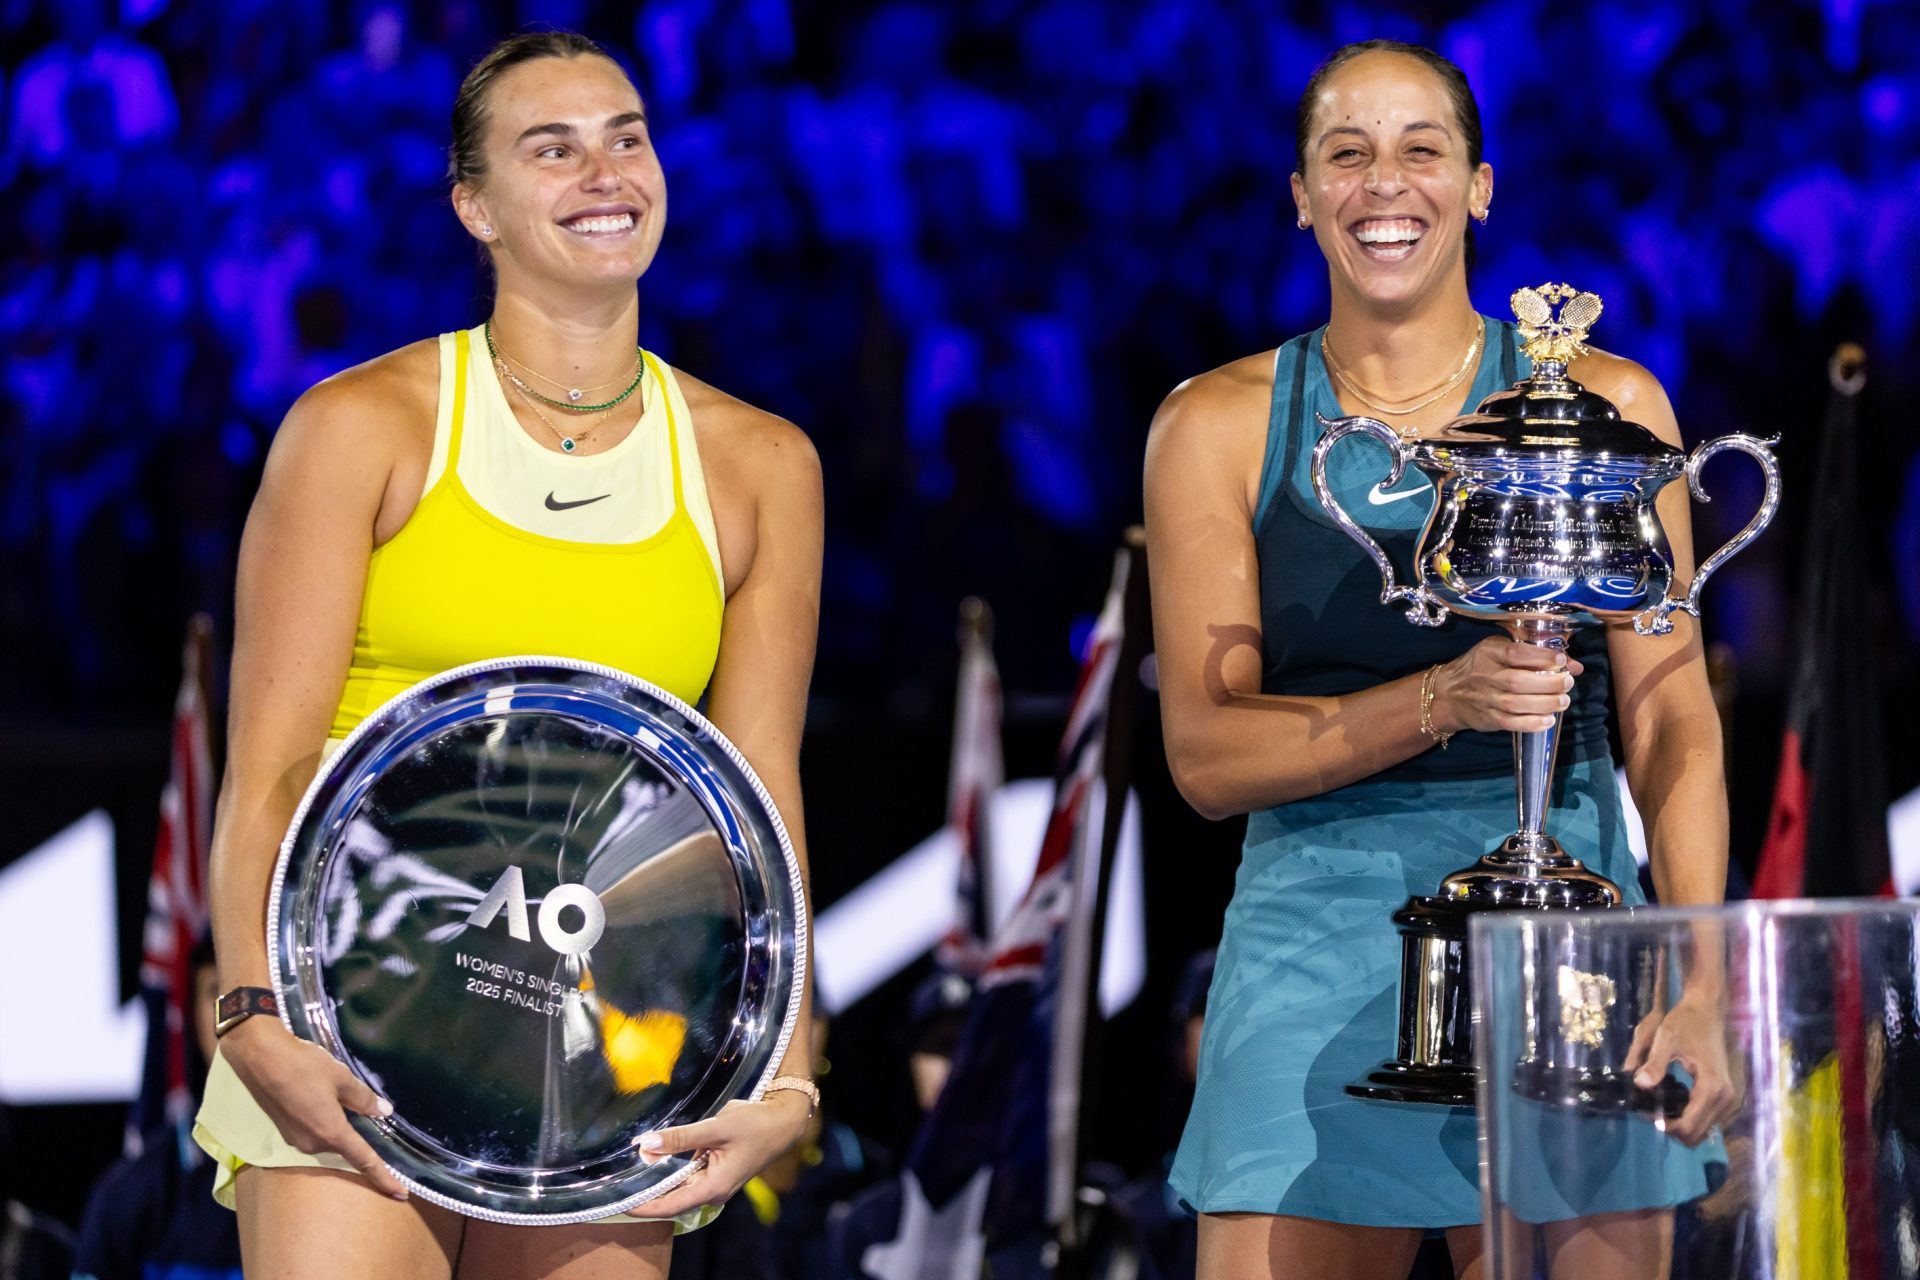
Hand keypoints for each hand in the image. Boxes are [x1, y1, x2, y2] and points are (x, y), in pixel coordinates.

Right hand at [219, 1015, 408, 1198]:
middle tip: (376, 1128)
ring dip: (339, 1126)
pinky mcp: (285, 1130)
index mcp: (330, 1133)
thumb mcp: (342, 1078)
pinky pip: (314, 1132)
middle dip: (358, 1140)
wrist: (261, 1059)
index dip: (384, 1177)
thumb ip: (363, 1099)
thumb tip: (383, 1112)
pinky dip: (325, 1123)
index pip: (364, 1161)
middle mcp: (312, 1144)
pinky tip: (325, 1101)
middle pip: (345, 1148)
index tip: (401, 1194)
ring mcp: (296, 1139)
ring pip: (329, 1138)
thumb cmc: (304, 1066)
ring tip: (342, 1102)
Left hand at [627, 1090, 812, 1218]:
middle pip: (670, 1199)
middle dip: (645, 1192)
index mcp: (713, 1187)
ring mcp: (714, 1182)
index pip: (669, 1206)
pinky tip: (656, 1156)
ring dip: (657, 1178)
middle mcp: (712, 1190)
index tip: (617, 1203)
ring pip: (678, 1185)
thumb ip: (681, 1137)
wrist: (783, 1121)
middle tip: (615, 1183)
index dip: (642, 1207)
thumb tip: (647, 1145)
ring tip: (628, 1170)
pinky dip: (671, 1168)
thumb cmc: (755, 1125)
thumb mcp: (716, 1128)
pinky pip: (687, 1174)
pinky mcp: (716, 1171)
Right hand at [1431, 638, 1583, 734]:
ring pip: (1516, 704)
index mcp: (1488, 652)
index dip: (1540, 657)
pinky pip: (1511, 723)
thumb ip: (1535, 655)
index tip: (1561, 661)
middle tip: (1567, 683)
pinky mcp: (1488, 718)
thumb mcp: (1500, 651)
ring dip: (1545, 703)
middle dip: (1548, 683)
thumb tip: (1574, 666)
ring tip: (1563, 701)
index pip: (1515, 653)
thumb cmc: (1480, 667)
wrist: (1448, 693)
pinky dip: (1532, 723)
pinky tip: (1548, 720)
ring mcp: (1485, 699)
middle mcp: (1485, 675)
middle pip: (1518, 681)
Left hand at [1623, 996, 1740, 1146]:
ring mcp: (1727, 1099)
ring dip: (1679, 1125)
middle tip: (1649, 1111)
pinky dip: (1688, 1117)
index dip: (1664, 1126)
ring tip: (1657, 1105)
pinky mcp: (1724, 1095)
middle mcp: (1724, 1099)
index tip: (1644, 1113)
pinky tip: (1670, 1100)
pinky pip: (1705, 1118)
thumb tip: (1639, 1083)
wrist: (1706, 1010)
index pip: (1688, 1127)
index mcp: (1712, 1088)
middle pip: (1696, 1135)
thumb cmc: (1686, 1022)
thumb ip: (1654, 1063)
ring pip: (1701, 1129)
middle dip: (1671, 1129)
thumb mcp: (1666, 1039)